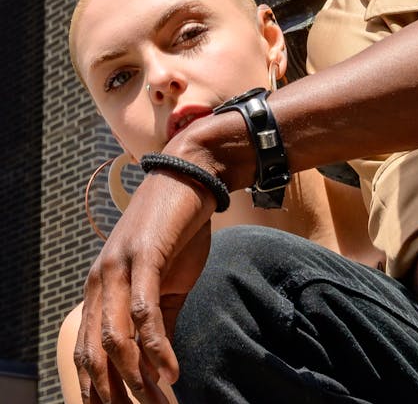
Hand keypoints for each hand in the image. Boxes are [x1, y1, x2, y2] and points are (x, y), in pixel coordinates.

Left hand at [74, 170, 213, 403]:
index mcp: (100, 289)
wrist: (192, 174)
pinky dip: (155, 348)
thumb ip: (157, 325)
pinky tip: (171, 371)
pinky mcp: (145, 255)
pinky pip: (143, 312)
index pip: (86, 354)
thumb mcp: (166, 285)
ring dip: (136, 380)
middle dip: (115, 396)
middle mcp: (100, 280)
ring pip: (114, 339)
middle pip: (93, 355)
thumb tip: (157, 372)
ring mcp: (119, 266)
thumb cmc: (179, 230)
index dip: (98, 392)